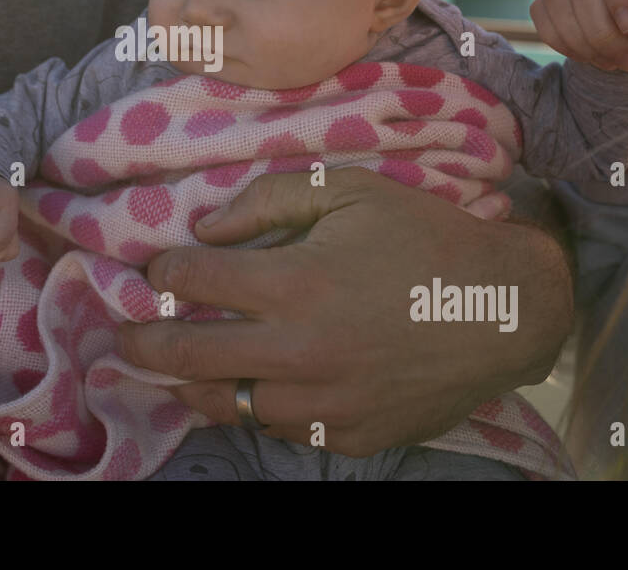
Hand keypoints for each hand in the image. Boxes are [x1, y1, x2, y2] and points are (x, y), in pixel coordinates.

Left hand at [115, 168, 570, 456]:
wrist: (505, 308)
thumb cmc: (425, 238)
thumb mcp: (350, 192)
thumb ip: (268, 199)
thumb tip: (204, 225)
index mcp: (293, 283)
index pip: (191, 281)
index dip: (162, 272)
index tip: (157, 270)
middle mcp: (297, 351)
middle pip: (187, 355)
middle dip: (141, 344)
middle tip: (121, 338)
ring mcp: (322, 402)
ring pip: (227, 404)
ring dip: (193, 385)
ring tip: (175, 373)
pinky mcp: (348, 435)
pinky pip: (281, 427)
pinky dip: (259, 406)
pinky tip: (255, 387)